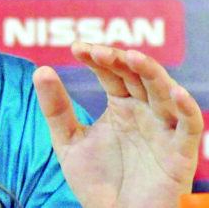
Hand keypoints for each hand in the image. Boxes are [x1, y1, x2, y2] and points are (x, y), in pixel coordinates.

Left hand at [33, 42, 202, 207]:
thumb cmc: (96, 182)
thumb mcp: (68, 141)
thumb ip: (55, 109)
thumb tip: (40, 70)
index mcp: (120, 105)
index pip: (111, 72)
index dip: (97, 58)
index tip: (77, 47)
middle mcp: (144, 111)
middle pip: (137, 75)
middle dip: (119, 59)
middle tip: (97, 51)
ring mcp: (163, 129)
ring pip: (164, 92)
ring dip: (151, 72)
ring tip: (131, 56)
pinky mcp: (179, 153)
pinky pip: (189, 126)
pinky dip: (186, 108)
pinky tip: (175, 92)